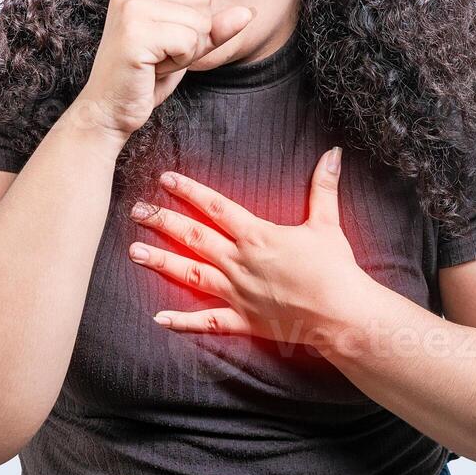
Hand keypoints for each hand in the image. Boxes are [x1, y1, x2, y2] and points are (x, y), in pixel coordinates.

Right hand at [73, 0, 255, 140]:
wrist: (110, 110)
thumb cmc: (146, 77)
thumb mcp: (187, 46)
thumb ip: (216, 28)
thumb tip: (249, 13)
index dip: (193, 22)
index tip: (162, 41)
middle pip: (202, 2)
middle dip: (192, 37)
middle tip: (158, 55)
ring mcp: (130, 8)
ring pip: (199, 23)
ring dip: (186, 52)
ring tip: (155, 62)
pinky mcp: (134, 33)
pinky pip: (189, 41)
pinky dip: (179, 61)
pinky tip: (152, 69)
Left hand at [126, 146, 367, 348]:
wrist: (341, 313)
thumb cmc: (335, 268)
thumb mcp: (327, 223)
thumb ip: (323, 188)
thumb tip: (333, 153)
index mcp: (257, 236)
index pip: (215, 208)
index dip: (189, 191)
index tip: (166, 180)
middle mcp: (240, 262)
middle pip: (194, 237)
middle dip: (163, 222)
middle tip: (137, 211)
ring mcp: (237, 293)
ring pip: (190, 274)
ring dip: (161, 262)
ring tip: (134, 252)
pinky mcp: (243, 320)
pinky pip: (207, 321)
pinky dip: (182, 321)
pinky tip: (158, 318)